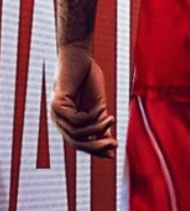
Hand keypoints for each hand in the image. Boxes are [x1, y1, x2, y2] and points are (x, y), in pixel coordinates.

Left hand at [51, 43, 115, 158]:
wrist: (78, 56)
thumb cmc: (88, 78)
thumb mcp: (98, 105)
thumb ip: (100, 123)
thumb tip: (111, 145)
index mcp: (68, 123)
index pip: (80, 144)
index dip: (95, 150)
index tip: (113, 154)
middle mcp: (58, 121)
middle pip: (76, 143)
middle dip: (96, 146)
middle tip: (114, 144)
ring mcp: (55, 114)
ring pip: (77, 133)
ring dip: (97, 128)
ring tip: (111, 118)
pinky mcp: (56, 104)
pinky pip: (76, 119)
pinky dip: (91, 115)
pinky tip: (101, 106)